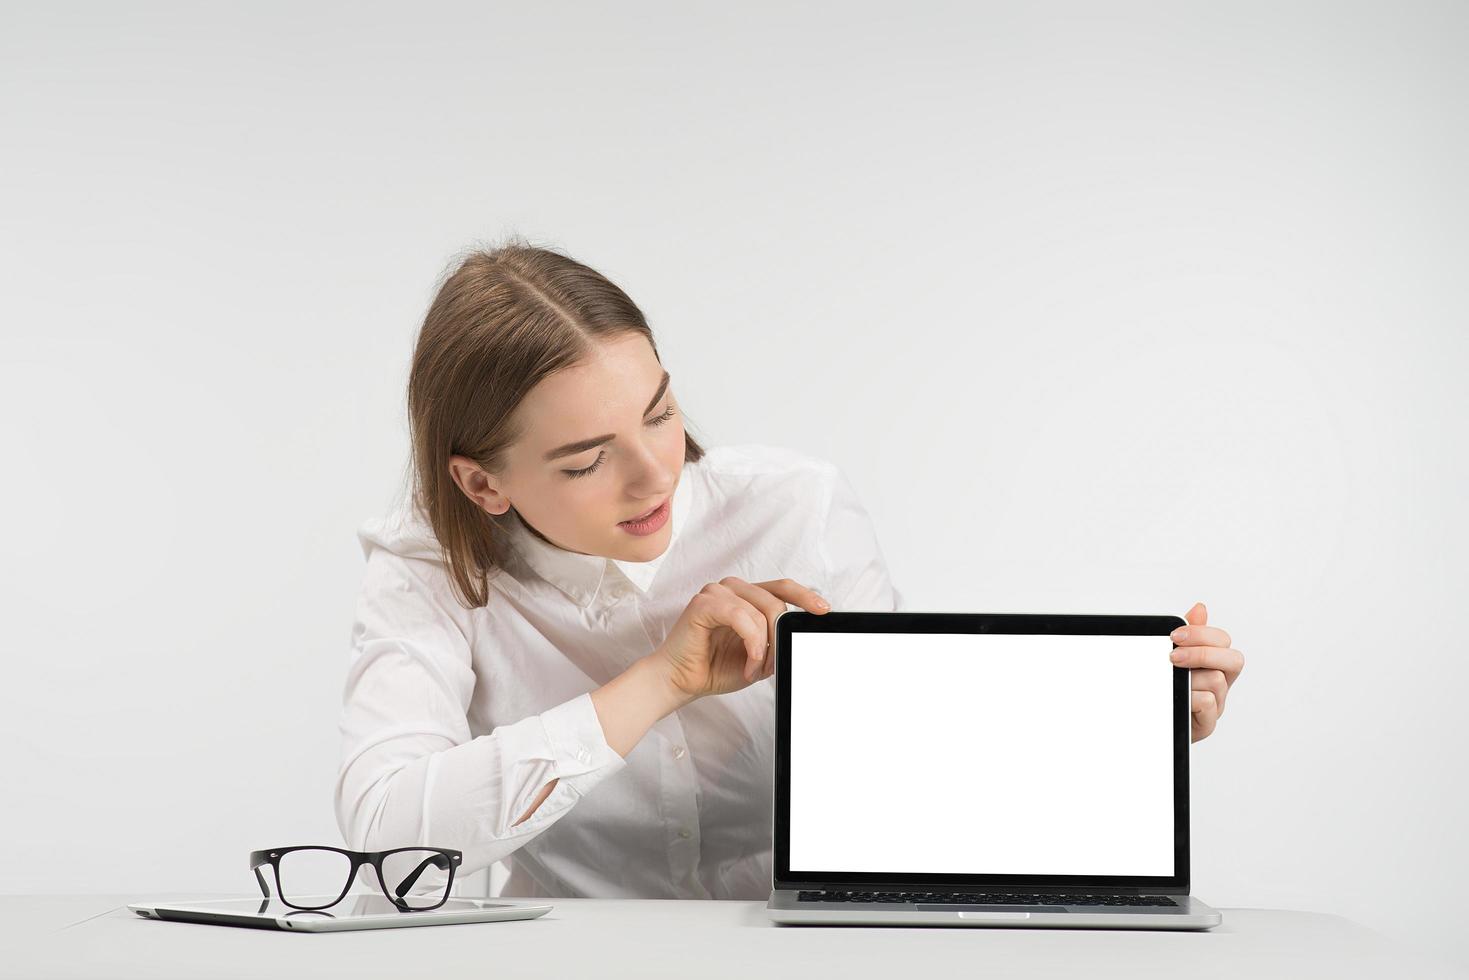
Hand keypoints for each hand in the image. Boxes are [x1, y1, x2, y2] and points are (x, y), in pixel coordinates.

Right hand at [651, 577, 830, 700]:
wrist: (682, 681)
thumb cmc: (714, 667)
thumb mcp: (759, 655)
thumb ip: (776, 641)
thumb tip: (800, 636)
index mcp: (746, 596)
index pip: (782, 587)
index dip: (805, 596)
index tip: (823, 610)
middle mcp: (732, 588)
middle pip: (776, 602)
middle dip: (779, 639)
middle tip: (771, 665)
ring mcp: (716, 592)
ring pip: (761, 611)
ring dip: (763, 648)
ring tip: (754, 668)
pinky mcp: (704, 603)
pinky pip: (742, 617)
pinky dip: (751, 644)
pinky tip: (748, 662)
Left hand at [1170, 601, 1244, 741]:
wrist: (1148, 719)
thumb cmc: (1164, 687)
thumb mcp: (1171, 656)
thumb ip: (1187, 634)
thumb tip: (1200, 608)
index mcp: (1214, 664)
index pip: (1223, 641)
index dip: (1202, 634)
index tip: (1174, 636)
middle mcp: (1220, 683)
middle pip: (1234, 659)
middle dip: (1202, 653)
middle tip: (1173, 657)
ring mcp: (1216, 704)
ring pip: (1216, 680)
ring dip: (1189, 679)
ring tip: (1170, 683)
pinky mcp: (1207, 724)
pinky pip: (1207, 703)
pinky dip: (1189, 697)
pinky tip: (1176, 698)